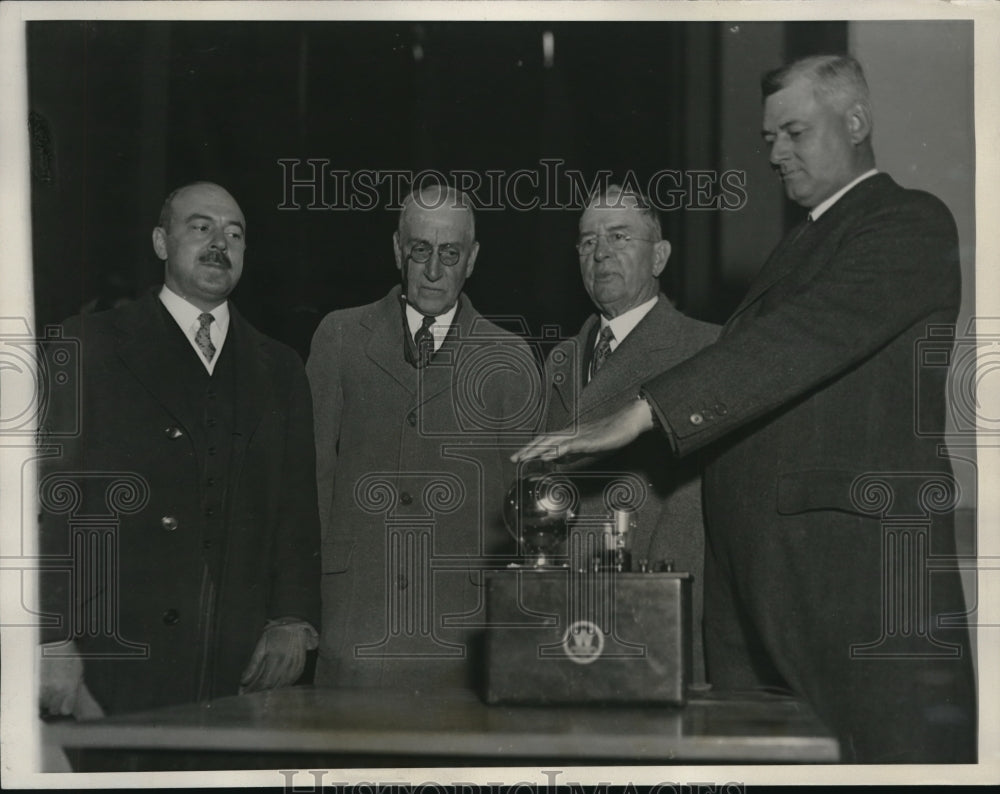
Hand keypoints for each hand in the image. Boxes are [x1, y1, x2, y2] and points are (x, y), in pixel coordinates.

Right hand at [38, 641, 103, 718]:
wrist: (55, 645)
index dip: (66, 708)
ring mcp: (44, 687)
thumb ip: (75, 688)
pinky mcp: (35, 683)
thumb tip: (73, 701)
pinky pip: (36, 696)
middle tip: (57, 696)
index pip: (66, 710)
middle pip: (54, 709)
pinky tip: (43, 686)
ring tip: (50, 689)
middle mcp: (57, 689)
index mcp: (70, 687)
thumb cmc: (69, 657)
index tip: (65, 705)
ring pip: (43, 704)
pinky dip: (39, 694)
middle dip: (56, 704)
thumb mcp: (79, 672)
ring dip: (46, 699)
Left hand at [240, 620, 317, 693]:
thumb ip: (253, 664)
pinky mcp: (300, 666)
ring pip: (282, 686)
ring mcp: (295, 665)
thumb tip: (244, 681)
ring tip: (259, 695)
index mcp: (275, 657)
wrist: (294, 624)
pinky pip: (291, 681)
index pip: (264, 681)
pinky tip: (274, 689)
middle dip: (259, 693)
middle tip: (249, 697)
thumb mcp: (261, 645)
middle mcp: (286, 663)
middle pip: (272, 685)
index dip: (254, 690)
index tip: (245, 694)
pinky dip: (282, 687)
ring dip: (270, 692)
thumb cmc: (275, 633)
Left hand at [511, 397, 654, 462]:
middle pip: (544, 440)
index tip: (519, 457)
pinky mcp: (588, 440)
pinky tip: (548, 456)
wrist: (627, 422)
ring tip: (524, 458)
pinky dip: (556, 451)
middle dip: (528, 449)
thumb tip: (555, 459)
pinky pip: (569, 446)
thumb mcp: (587, 447)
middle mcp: (571, 434)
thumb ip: (571, 453)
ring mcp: (579, 436)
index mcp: (570, 436)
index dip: (531, 448)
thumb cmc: (610, 434)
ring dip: (537, 450)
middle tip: (514, 459)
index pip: (546, 441)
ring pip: (553, 442)